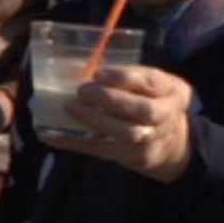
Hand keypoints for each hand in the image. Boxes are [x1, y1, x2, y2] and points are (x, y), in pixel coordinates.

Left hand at [42, 64, 195, 182]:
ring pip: (126, 133)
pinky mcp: (131, 157)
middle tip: (82, 90)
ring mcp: (151, 139)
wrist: (174, 144)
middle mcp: (166, 116)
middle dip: (111, 99)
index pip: (151, 82)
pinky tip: (49, 134)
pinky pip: (101, 150)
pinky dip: (73, 142)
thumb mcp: (152, 84)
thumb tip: (75, 65)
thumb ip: (126, 75)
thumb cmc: (152, 102)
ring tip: (70, 107)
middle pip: (144, 110)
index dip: (124, 77)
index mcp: (172, 91)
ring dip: (95, 120)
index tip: (98, 73)